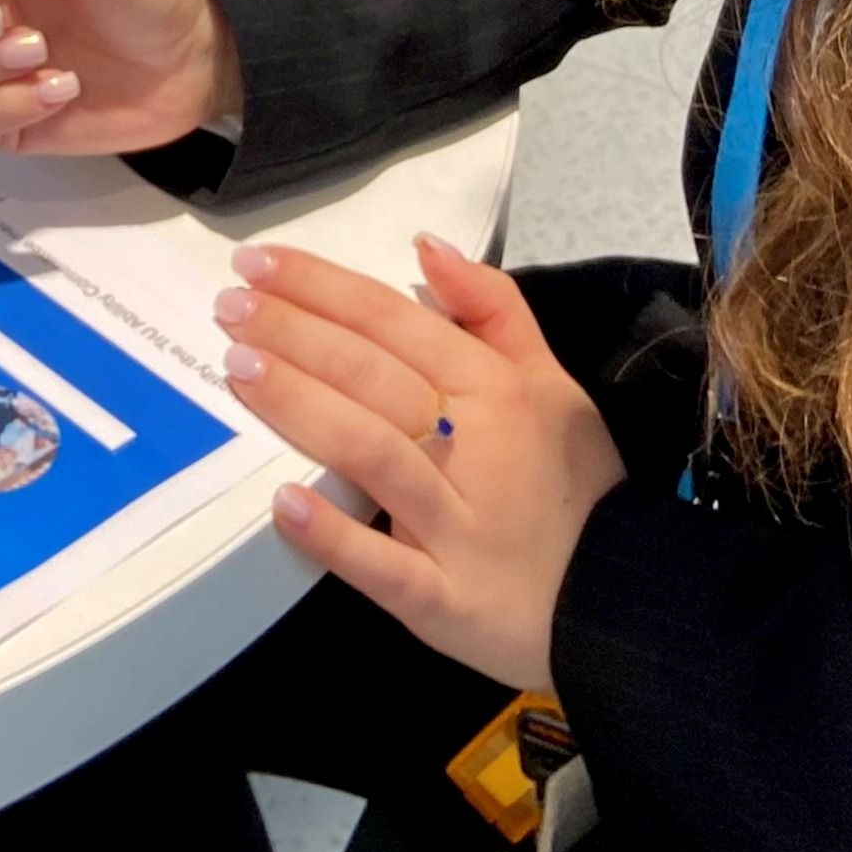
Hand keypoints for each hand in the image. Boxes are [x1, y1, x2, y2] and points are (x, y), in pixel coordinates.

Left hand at [222, 235, 626, 692]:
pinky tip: (283, 505)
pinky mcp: (445, 599)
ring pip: (372, 451)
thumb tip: (425, 247)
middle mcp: (474, 448)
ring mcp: (458, 526)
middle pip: (372, 374)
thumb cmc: (573, 487)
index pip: (393, 320)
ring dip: (302, 406)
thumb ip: (493, 308)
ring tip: (239, 370)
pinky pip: (385, 566)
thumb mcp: (551, 383)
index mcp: (494, 388)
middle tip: (228, 308)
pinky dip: (335, 536)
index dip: (321, 286)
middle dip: (294, 333)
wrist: (623, 604)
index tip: (256, 263)